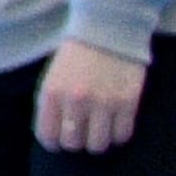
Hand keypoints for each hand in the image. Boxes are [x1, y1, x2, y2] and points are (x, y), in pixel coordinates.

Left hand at [40, 39, 149, 153]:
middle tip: (81, 133)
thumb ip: (51, 105)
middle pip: (73, 144)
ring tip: (98, 130)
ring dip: (97, 141)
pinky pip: (122, 136)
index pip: (47, 135)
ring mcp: (103, 103)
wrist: (107, 30)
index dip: (53, 143)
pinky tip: (114, 124)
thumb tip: (52, 136)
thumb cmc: (76, 56)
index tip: (58, 142)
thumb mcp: (52, 77)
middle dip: (76, 142)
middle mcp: (76, 100)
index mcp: (53, 93)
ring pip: (98, 145)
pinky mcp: (128, 103)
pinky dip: (118, 135)